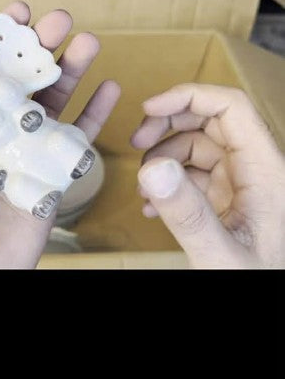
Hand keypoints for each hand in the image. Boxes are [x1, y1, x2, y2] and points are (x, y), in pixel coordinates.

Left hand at [0, 1, 119, 268]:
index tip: (17, 16)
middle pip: (23, 84)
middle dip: (42, 51)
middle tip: (60, 21)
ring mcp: (25, 157)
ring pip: (53, 107)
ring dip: (73, 74)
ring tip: (88, 44)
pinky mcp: (49, 180)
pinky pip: (76, 144)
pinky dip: (94, 117)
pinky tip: (109, 90)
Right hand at [131, 83, 284, 268]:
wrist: (267, 307)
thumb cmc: (256, 281)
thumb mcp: (221, 255)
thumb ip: (189, 214)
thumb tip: (151, 168)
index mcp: (265, 172)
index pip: (231, 108)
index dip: (188, 97)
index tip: (148, 108)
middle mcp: (254, 171)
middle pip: (209, 121)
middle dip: (167, 126)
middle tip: (136, 143)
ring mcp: (240, 185)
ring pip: (196, 147)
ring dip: (162, 159)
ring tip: (143, 188)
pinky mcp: (226, 200)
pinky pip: (192, 176)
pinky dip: (167, 184)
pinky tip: (152, 207)